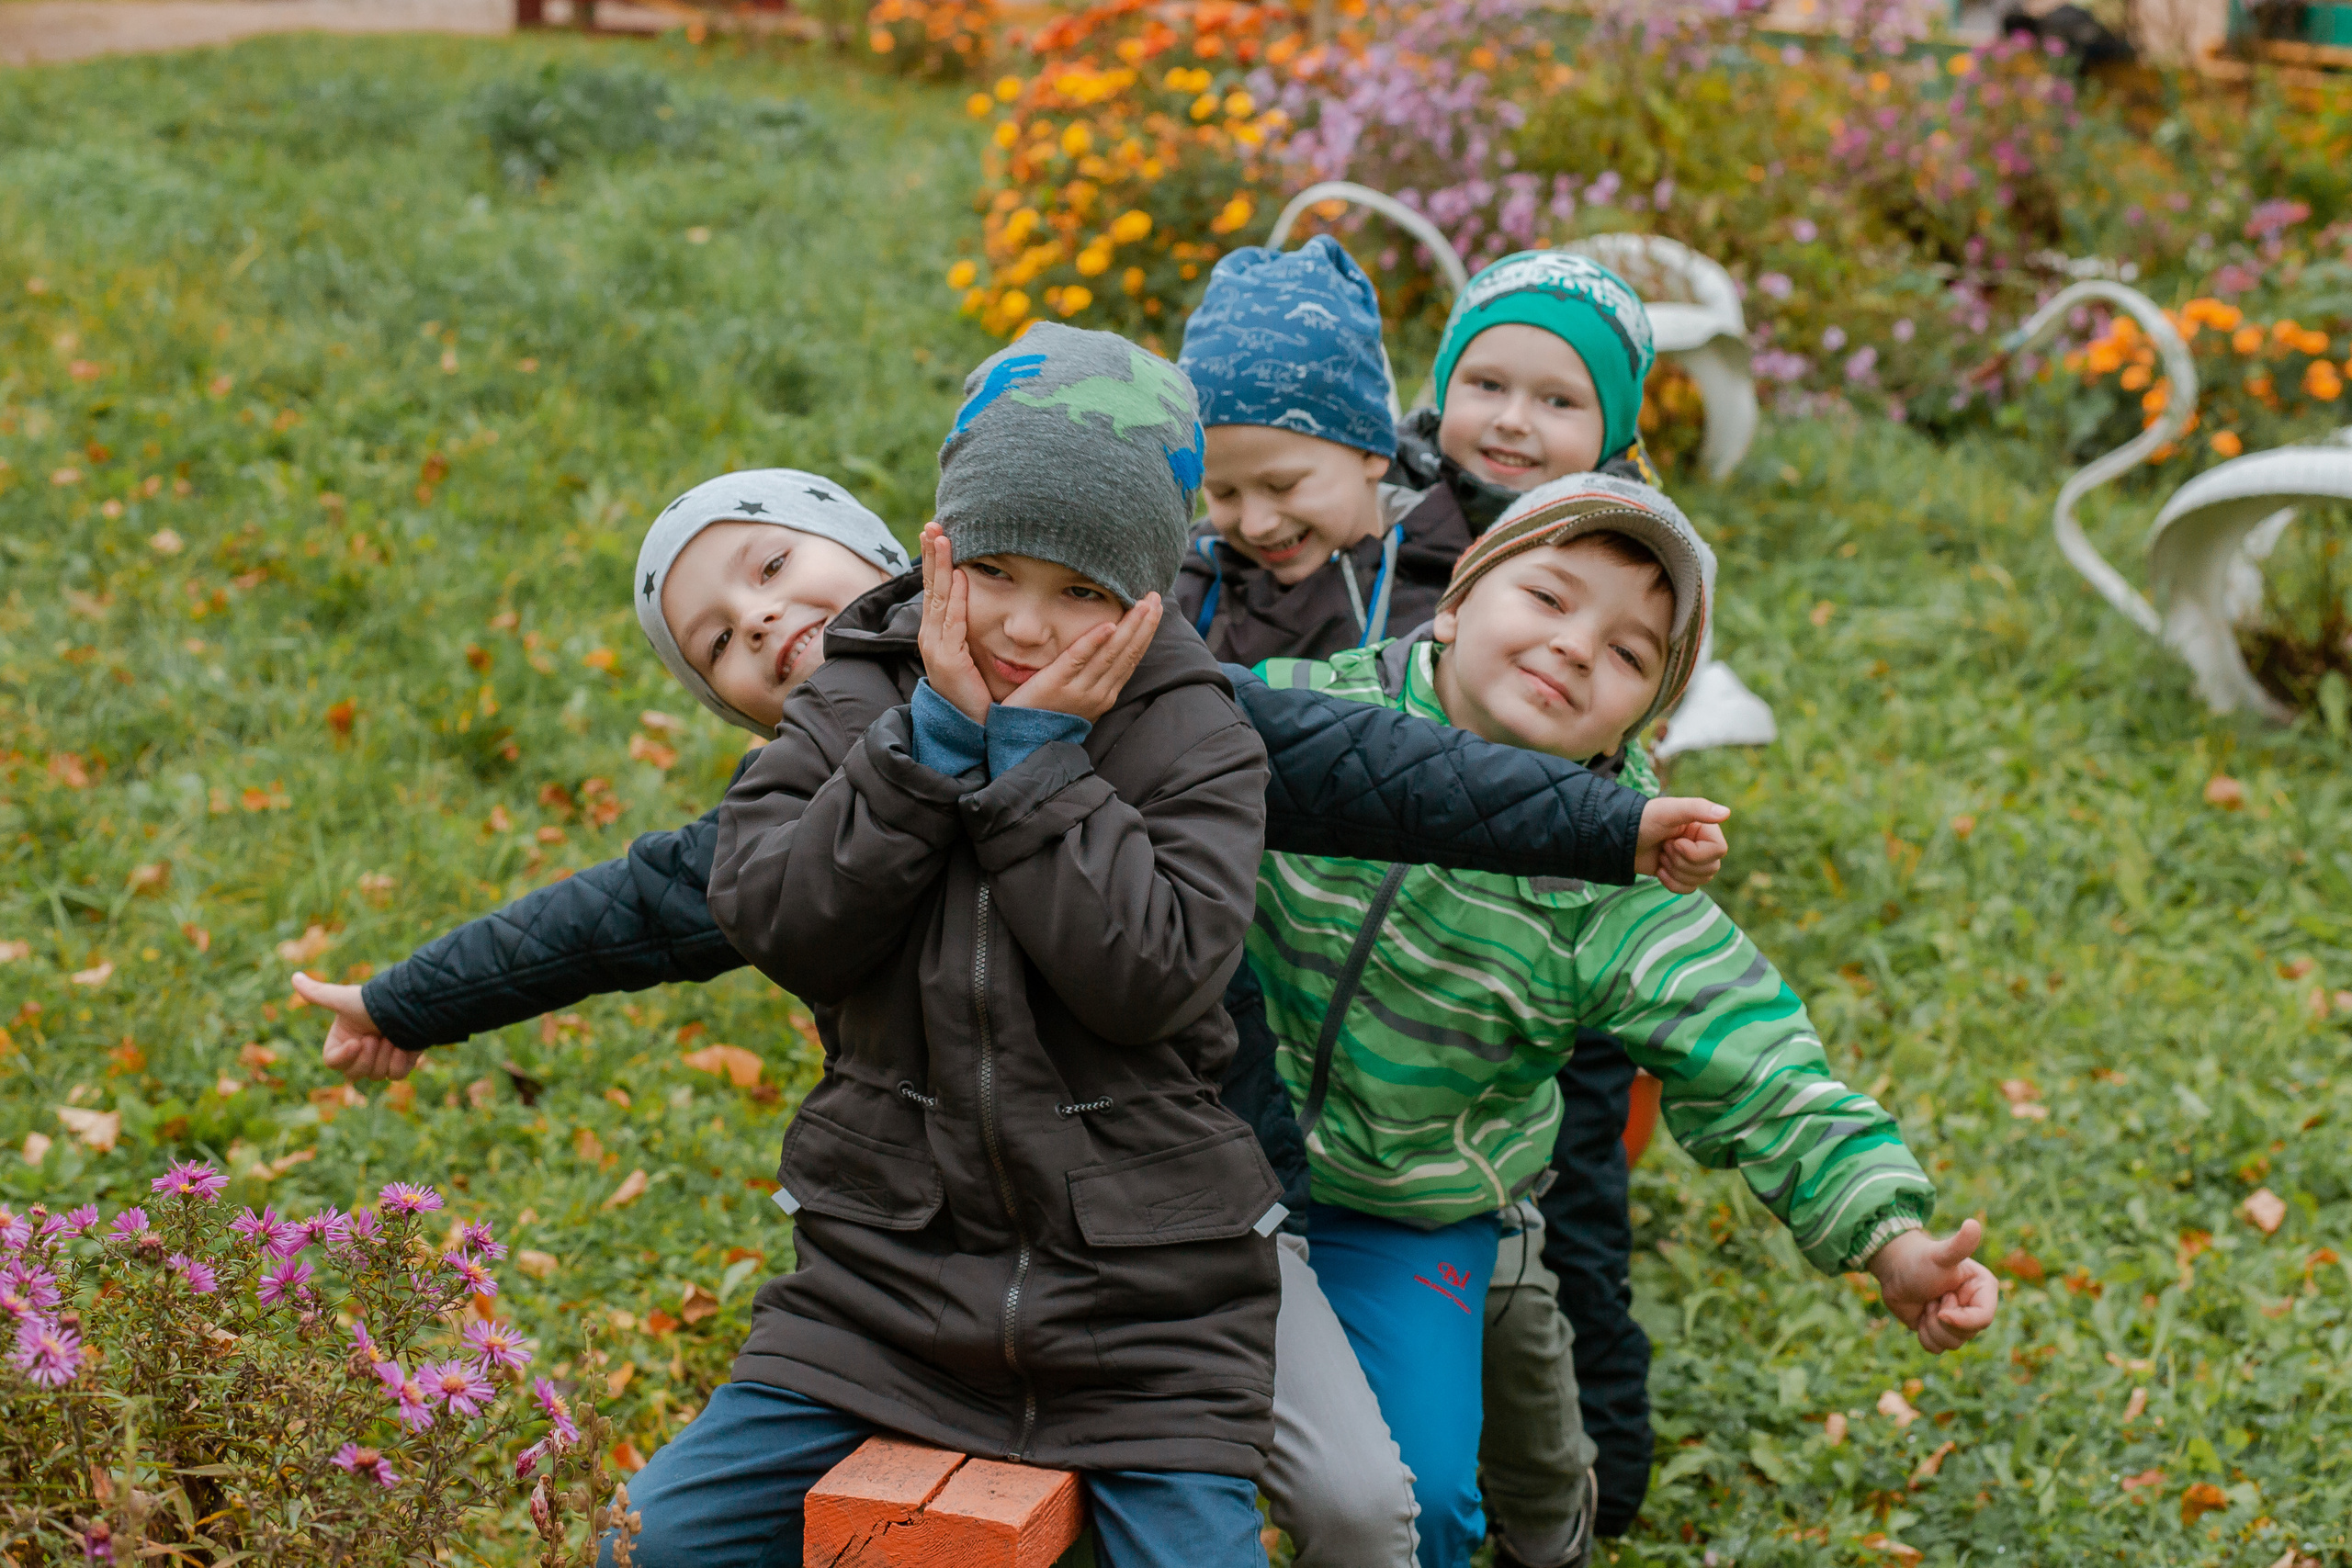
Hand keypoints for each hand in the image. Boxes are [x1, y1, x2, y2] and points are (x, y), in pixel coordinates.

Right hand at [290, 971, 419, 1081]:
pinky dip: (401, 1061)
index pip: (333, 1062)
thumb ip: (319, 994)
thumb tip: (295, 977)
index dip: (345, 1056)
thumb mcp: (345, 999)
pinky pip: (396, 1075)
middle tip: (377, 1037)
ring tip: (393, 1036)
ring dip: (385, 1055)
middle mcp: (361, 1050)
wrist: (415, 1002)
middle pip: (354, 1074)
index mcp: (344, 1039)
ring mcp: (382, 1058)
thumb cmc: (376, 1001)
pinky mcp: (402, 1062)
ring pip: (376, 1075)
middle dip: (367, 1056)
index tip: (358, 1042)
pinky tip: (406, 1045)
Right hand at [917, 522, 991, 724]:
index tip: (939, 532)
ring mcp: (936, 648)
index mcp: (938, 633)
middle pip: (932, 587)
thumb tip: (977, 597)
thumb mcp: (971, 653)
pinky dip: (957, 598)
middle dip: (932, 554)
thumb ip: (969, 628)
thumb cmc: (976, 692)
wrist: (971, 729)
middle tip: (934, 524)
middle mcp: (932, 637)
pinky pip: (953, 623)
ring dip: (940, 566)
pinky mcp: (948, 661)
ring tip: (941, 538)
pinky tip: (961, 577)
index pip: (937, 589)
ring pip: (939, 598)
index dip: (936, 560)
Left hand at [1005, 592, 1161, 722]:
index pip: (1131, 659)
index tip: (1155, 610)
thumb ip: (1091, 678)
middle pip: (1127, 653)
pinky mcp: (1056, 684)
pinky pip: (1079, 659)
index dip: (1145, 633)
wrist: (1023, 746)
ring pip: (1111, 653)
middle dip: (1144, 624)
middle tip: (1156, 599)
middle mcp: (1097, 692)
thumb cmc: (1047, 718)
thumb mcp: (1078, 700)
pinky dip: (1095, 641)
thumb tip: (1102, 651)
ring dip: (1129, 626)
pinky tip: (1108, 625)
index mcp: (1104, 695)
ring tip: (1141, 604)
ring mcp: (1079, 689)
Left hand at [1634, 796, 1729, 893]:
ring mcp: (1692, 861)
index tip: (1675, 842)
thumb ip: (1697, 808)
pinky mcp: (1681, 874)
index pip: (1719, 851)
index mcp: (1705, 828)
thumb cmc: (1644, 820)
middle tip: (1664, 847)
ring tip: (1661, 855)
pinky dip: (1671, 883)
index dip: (1695, 852)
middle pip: (1711, 869)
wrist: (1621, 838)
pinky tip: (1659, 870)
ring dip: (1675, 871)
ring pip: (1700, 880)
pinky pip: (1689, 889)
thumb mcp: (1668, 810)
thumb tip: (1726, 812)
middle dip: (1681, 862)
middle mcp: (1703, 844)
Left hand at [1867, 1219, 1999, 1353]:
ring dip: (1931, 1326)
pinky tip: (1920, 1315)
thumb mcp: (1941, 1255)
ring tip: (1926, 1304)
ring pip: (1951, 1344)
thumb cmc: (1920, 1259)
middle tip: (1933, 1297)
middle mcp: (1974, 1308)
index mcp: (1983, 1290)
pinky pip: (1936, 1348)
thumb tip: (1973, 1223)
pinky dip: (1923, 1335)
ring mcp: (1958, 1321)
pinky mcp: (1940, 1331)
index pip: (1983, 1320)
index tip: (1941, 1311)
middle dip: (1941, 1319)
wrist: (1895, 1269)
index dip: (1961, 1320)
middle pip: (1966, 1335)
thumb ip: (1959, 1245)